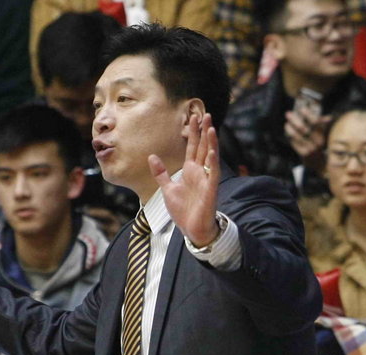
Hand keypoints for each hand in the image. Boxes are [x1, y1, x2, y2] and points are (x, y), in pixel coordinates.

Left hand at [149, 113, 219, 247]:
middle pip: (202, 147)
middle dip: (204, 131)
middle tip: (206, 114)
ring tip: (211, 127)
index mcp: (190, 171)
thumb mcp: (167, 189)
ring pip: (210, 157)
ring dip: (211, 143)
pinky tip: (211, 151)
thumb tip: (152, 157)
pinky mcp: (210, 190)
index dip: (193, 133)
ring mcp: (206, 180)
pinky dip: (212, 162)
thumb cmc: (183, 211)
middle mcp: (200, 172)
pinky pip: (213, 173)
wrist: (192, 229)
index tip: (194, 117)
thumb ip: (161, 173)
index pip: (192, 147)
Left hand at [284, 107, 330, 172]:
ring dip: (290, 128)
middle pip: (303, 129)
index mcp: (322, 135)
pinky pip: (294, 143)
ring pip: (297, 136)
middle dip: (294, 120)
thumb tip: (328, 117)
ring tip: (286, 123)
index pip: (315, 123)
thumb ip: (323, 125)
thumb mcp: (323, 135)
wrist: (319, 163)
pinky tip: (288, 131)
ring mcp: (309, 148)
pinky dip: (290, 136)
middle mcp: (316, 142)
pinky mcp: (303, 154)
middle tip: (288, 113)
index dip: (308, 115)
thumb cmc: (319, 145)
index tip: (302, 109)